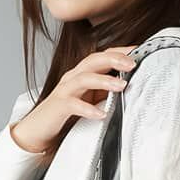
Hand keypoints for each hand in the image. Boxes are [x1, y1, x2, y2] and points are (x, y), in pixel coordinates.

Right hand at [9, 46, 139, 154]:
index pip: (103, 56)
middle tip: (133, 63)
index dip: (121, 51)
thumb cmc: (66, 113)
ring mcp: (65, 91)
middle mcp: (73, 77)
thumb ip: (106, 91)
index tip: (141, 50)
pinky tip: (101, 114)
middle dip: (114, 59)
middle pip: (93, 60)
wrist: (39, 129)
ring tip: (122, 85)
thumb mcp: (91, 99)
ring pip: (84, 78)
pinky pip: (73, 105)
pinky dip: (88, 109)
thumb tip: (131, 85)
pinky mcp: (58, 107)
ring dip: (104, 80)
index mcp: (83, 73)